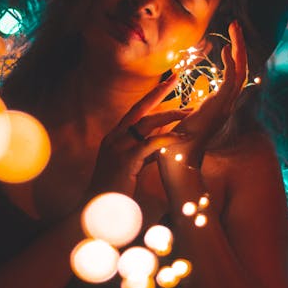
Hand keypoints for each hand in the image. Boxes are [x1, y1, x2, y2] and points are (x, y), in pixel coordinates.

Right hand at [86, 74, 191, 198]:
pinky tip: (183, 137)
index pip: (135, 110)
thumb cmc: (115, 189)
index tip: (166, 82)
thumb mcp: (131, 165)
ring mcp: (118, 148)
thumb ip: (144, 152)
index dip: (151, 96)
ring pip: (147, 123)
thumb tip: (161, 142)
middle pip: (140, 109)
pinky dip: (168, 138)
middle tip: (176, 79)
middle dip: (158, 92)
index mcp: (114, 137)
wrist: (98, 209)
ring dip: (170, 115)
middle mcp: (114, 138)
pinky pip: (150, 144)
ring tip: (189, 112)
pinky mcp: (126, 161)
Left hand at [158, 20, 247, 169]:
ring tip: (235, 27)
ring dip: (239, 47)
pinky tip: (226, 48)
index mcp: (219, 107)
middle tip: (235, 26)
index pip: (232, 78)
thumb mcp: (185, 120)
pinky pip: (231, 79)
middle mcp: (227, 105)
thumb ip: (190, 110)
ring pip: (240, 70)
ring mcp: (226, 105)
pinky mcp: (220, 106)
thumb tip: (186, 106)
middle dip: (239, 47)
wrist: (178, 159)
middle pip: (240, 70)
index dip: (232, 59)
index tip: (226, 44)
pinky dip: (231, 62)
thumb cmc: (177, 143)